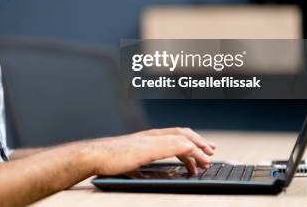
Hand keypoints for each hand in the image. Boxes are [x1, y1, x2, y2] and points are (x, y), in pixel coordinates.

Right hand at [88, 127, 215, 175]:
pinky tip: (194, 157)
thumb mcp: (133, 162)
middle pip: (182, 132)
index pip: (174, 133)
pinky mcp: (151, 147)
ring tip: (206, 158)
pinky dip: (188, 150)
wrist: (96, 154)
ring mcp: (151, 139)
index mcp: (148, 137)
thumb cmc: (109, 159)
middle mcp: (151, 135)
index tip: (201, 149)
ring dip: (197, 147)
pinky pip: (176, 145)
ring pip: (182, 138)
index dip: (190, 140)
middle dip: (199, 141)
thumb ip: (146, 165)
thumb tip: (157, 173)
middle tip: (210, 151)